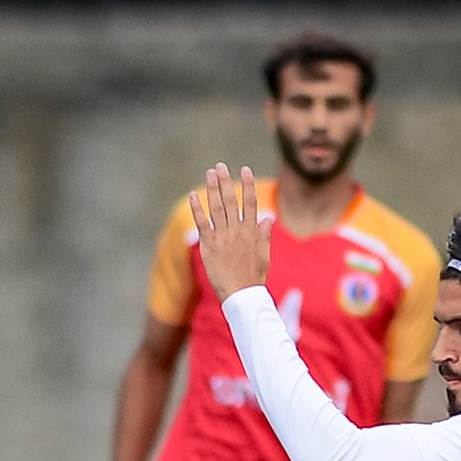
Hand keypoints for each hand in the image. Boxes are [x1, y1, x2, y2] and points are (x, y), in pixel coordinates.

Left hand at [188, 163, 271, 300]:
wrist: (242, 294)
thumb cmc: (253, 277)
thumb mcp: (264, 254)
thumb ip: (264, 235)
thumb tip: (267, 218)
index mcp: (252, 231)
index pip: (250, 202)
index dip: (247, 185)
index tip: (245, 170)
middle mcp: (237, 230)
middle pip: (231, 200)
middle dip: (225, 181)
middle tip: (220, 166)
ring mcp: (223, 237)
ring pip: (216, 207)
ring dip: (212, 188)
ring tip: (210, 173)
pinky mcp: (209, 245)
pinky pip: (202, 223)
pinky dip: (197, 208)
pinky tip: (193, 195)